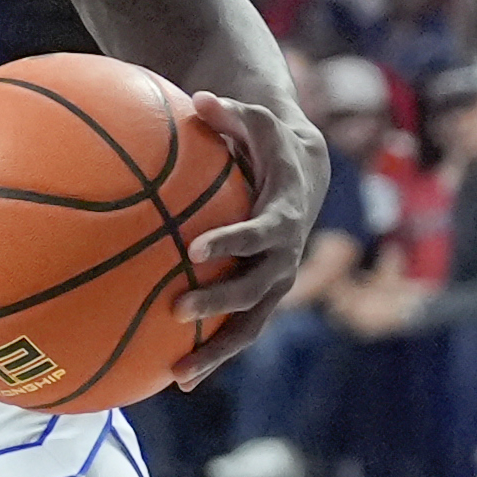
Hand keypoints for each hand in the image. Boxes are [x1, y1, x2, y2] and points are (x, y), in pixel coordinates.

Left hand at [173, 88, 323, 385]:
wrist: (304, 176)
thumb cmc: (268, 145)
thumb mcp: (257, 123)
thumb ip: (229, 113)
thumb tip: (198, 97)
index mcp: (282, 218)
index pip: (259, 233)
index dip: (231, 242)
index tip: (195, 249)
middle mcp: (283, 258)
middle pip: (254, 289)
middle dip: (218, 301)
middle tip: (177, 308)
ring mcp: (274, 285)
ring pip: (248, 326)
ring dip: (216, 351)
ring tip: (178, 375)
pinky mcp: (260, 301)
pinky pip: (236, 334)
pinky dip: (210, 356)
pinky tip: (172, 380)